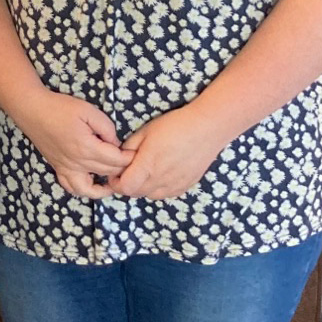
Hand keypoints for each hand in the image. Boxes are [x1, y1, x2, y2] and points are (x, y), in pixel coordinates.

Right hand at [4, 90, 132, 198]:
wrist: (32, 109)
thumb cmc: (60, 107)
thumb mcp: (88, 110)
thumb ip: (106, 127)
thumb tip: (115, 142)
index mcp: (87, 147)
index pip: (116, 160)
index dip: (130, 158)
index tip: (136, 152)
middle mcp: (77, 163)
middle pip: (107, 173)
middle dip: (123, 169)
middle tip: (131, 163)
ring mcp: (66, 168)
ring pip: (90, 189)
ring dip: (105, 188)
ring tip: (115, 181)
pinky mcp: (58, 168)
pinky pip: (72, 187)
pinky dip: (84, 191)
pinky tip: (93, 184)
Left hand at [111, 104, 232, 199]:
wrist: (207, 128)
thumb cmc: (174, 125)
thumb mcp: (145, 131)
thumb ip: (129, 148)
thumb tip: (120, 159)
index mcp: (147, 166)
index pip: (125, 187)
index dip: (115, 183)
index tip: (114, 173)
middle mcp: (160, 180)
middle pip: (136, 193)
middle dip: (127, 185)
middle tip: (127, 171)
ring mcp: (175, 185)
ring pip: (150, 196)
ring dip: (142, 188)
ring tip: (144, 171)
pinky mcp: (186, 185)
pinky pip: (166, 194)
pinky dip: (158, 188)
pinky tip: (160, 174)